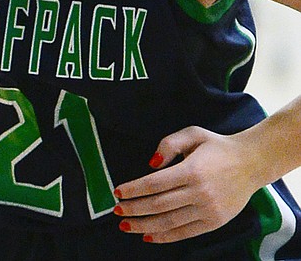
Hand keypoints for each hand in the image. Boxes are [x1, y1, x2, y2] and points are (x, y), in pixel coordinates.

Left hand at [113, 126, 259, 242]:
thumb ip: (168, 144)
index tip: (117, 192)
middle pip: (158, 205)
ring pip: (170, 221)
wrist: (252, 162)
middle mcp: (200, 192)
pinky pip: (186, 232)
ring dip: (144, 225)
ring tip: (126, 225)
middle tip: (117, 211)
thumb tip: (150, 164)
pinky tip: (149, 236)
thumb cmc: (218, 146)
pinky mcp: (216, 222)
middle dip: (134, 209)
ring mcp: (209, 210)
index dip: (133, 189)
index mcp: (192, 170)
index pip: (154, 184)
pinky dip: (166, 236)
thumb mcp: (193, 134)